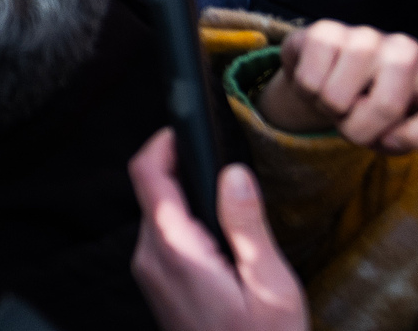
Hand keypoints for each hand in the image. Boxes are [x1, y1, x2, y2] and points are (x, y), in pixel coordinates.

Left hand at [128, 130, 305, 330]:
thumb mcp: (270, 285)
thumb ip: (247, 224)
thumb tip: (233, 173)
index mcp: (174, 249)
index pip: (146, 174)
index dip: (163, 141)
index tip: (187, 127)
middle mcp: (151, 259)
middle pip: (153, 192)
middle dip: (184, 172)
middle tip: (224, 166)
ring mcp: (151, 276)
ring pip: (160, 217)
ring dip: (189, 202)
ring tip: (232, 205)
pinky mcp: (159, 290)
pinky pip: (166, 242)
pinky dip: (189, 228)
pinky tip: (224, 242)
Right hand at [258, 19, 417, 149]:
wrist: (327, 75)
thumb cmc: (368, 107)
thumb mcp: (397, 131)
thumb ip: (407, 138)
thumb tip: (391, 136)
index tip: (392, 142)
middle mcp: (407, 49)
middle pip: (387, 106)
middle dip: (360, 129)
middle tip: (352, 124)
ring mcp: (367, 35)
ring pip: (338, 98)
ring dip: (329, 110)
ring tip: (336, 101)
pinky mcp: (326, 30)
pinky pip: (310, 81)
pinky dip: (307, 92)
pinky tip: (319, 81)